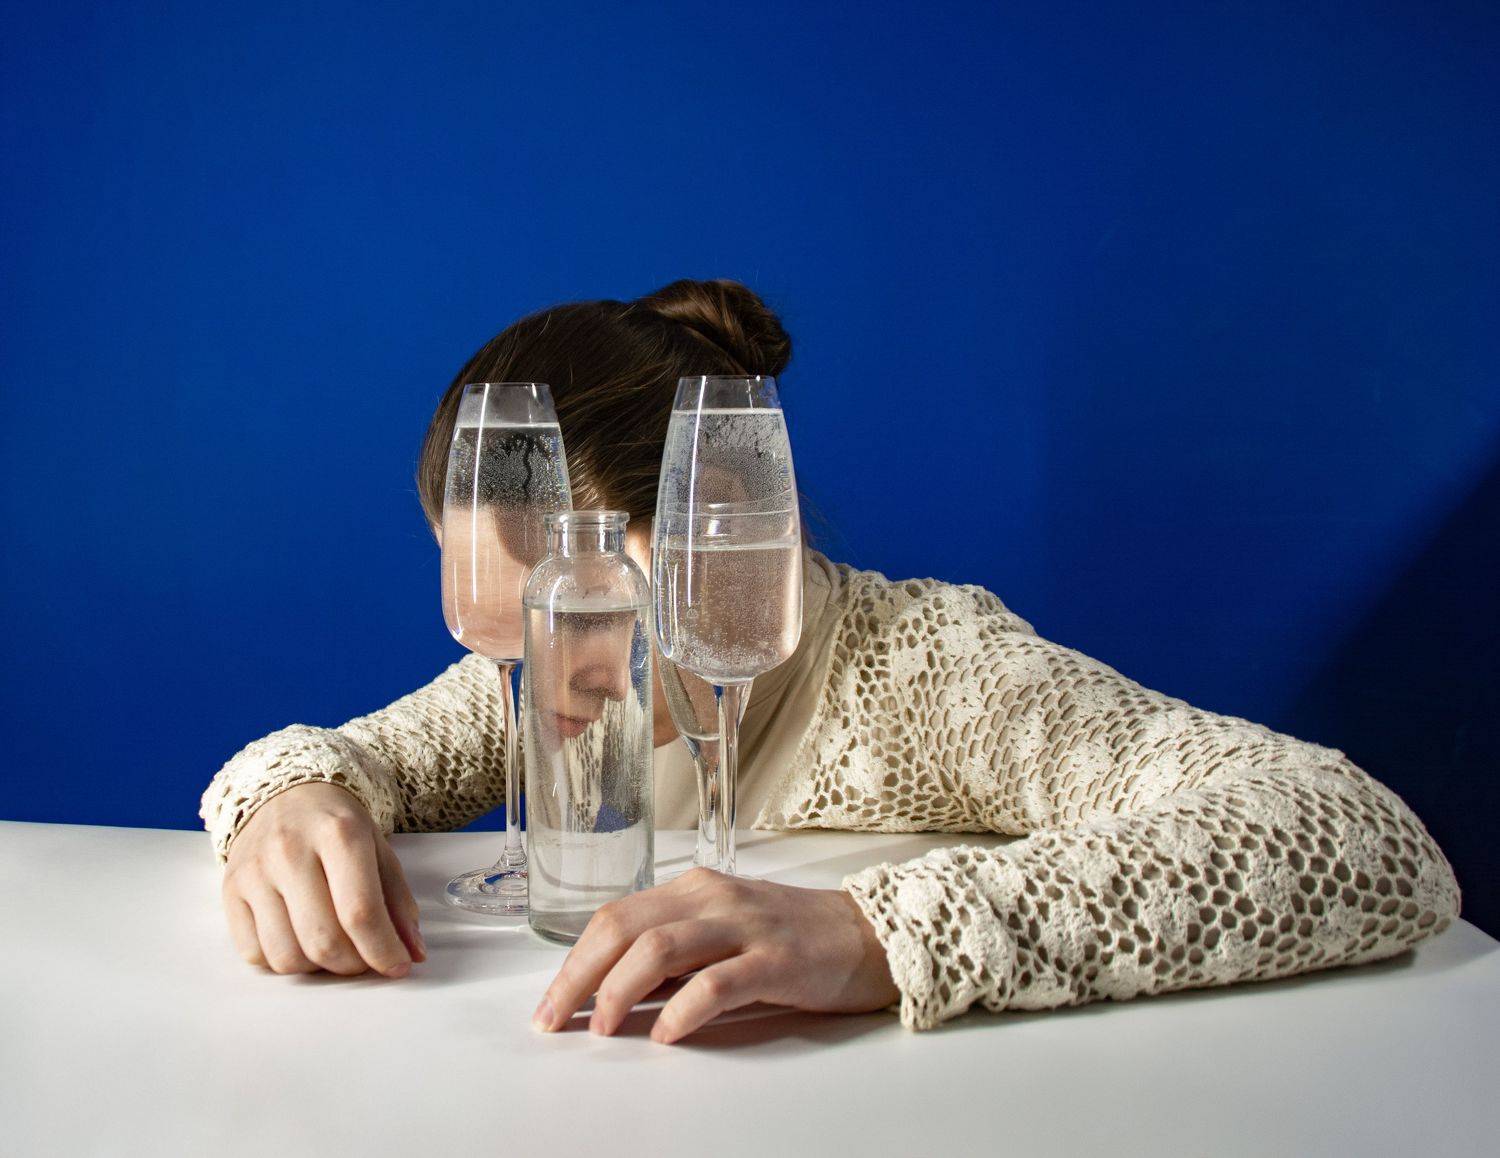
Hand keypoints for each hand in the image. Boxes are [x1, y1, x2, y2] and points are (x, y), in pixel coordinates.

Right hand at [221, 782, 424, 977]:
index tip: (397, 966)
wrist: (285, 792)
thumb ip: (398, 902)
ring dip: (317, 968)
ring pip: (286, 954)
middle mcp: (290, 850)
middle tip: (365, 959)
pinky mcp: (230, 890)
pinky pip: (255, 953)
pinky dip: (283, 960)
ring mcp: (255, 872)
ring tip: (333, 947)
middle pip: (322, 939)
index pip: (360, 911)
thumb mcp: (378, 849)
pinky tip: (300, 940)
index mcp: (339, 833)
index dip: (383, 950)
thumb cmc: (335, 823)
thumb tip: (412, 953)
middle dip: (353, 964)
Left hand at [532, 868, 898, 1042]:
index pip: (614, 917)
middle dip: (577, 977)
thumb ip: (674, 954)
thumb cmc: (793, 937)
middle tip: (554, 1020)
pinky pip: (717, 982)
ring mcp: (744, 926)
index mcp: (693, 889)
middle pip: (623, 928)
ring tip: (602, 1027)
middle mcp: (712, 898)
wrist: (870, 935)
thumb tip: (612, 993)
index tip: (549, 1004)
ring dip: (618, 991)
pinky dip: (682, 1010)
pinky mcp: (776, 959)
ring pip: (659, 948)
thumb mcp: (723, 932)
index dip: (573, 961)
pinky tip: (666, 1034)